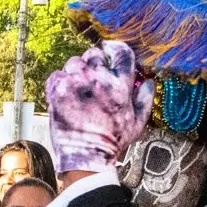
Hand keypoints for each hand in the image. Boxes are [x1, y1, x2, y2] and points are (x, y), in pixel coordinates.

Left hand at [46, 41, 155, 174]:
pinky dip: (60, 82)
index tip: (109, 51)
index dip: (115, 49)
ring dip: (76, 72)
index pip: (121, 52)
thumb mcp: (138, 123)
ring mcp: (77, 82)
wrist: (86, 156)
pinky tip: (65, 95)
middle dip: (94, 63)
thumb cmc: (112, 142)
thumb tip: (148, 82)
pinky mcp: (58, 89)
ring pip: (75, 62)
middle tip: (91, 78)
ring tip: (78, 88)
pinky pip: (58, 74)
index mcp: (121, 84)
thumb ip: (145, 99)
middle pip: (95, 54)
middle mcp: (99, 78)